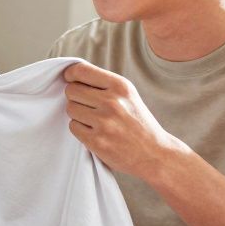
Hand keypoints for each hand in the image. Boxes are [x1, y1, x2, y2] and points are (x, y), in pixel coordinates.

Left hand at [62, 62, 185, 179]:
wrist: (155, 154)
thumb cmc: (138, 123)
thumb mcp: (128, 96)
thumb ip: (104, 84)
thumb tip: (72, 74)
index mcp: (120, 86)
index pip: (81, 71)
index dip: (70, 75)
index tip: (70, 79)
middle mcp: (112, 102)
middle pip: (71, 90)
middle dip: (75, 97)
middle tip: (88, 106)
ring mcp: (103, 122)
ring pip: (70, 109)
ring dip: (78, 114)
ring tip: (95, 120)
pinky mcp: (96, 141)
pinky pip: (73, 127)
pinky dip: (80, 129)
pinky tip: (95, 132)